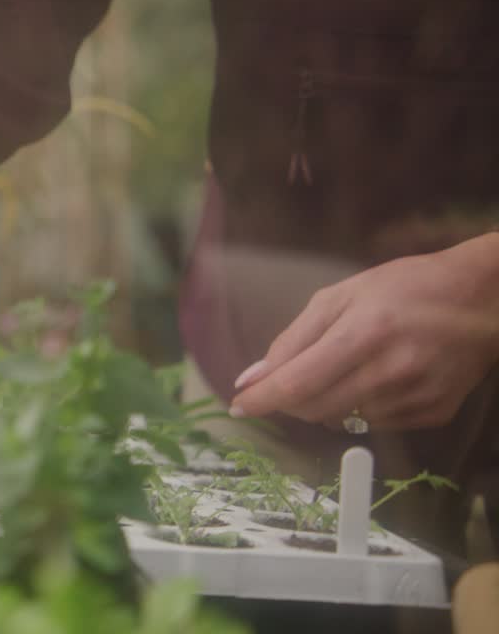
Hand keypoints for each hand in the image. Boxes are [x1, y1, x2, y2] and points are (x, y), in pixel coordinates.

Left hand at [230, 233, 498, 430]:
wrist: (482, 298)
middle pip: (314, 409)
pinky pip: (374, 424)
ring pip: (341, 420)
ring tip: (346, 366)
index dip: (262, 400)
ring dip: (325, 402)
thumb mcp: (340, 297)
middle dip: (290, 400)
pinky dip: (360, 406)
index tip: (239, 407)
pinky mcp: (433, 413)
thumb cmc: (404, 288)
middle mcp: (390, 370)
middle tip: (292, 378)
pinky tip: (378, 376)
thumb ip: (293, 339)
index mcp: (363, 333)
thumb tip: (252, 378)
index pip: (296, 384)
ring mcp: (416, 396)